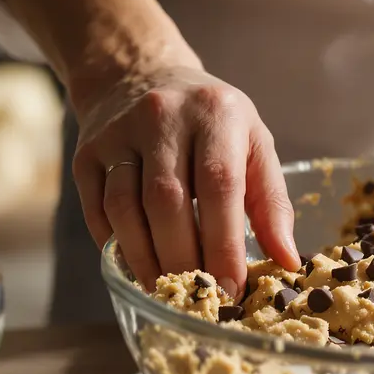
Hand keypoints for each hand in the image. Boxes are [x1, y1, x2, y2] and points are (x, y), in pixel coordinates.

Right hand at [70, 65, 299, 296]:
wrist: (140, 74)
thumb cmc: (210, 121)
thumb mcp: (253, 143)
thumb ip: (272, 201)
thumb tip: (287, 261)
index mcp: (216, 113)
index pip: (219, 185)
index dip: (224, 243)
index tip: (231, 289)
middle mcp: (162, 116)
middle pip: (167, 202)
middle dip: (184, 259)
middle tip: (199, 299)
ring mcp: (118, 133)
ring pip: (125, 209)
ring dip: (145, 259)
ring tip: (167, 290)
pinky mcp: (87, 153)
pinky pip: (96, 209)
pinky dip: (116, 246)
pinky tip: (136, 267)